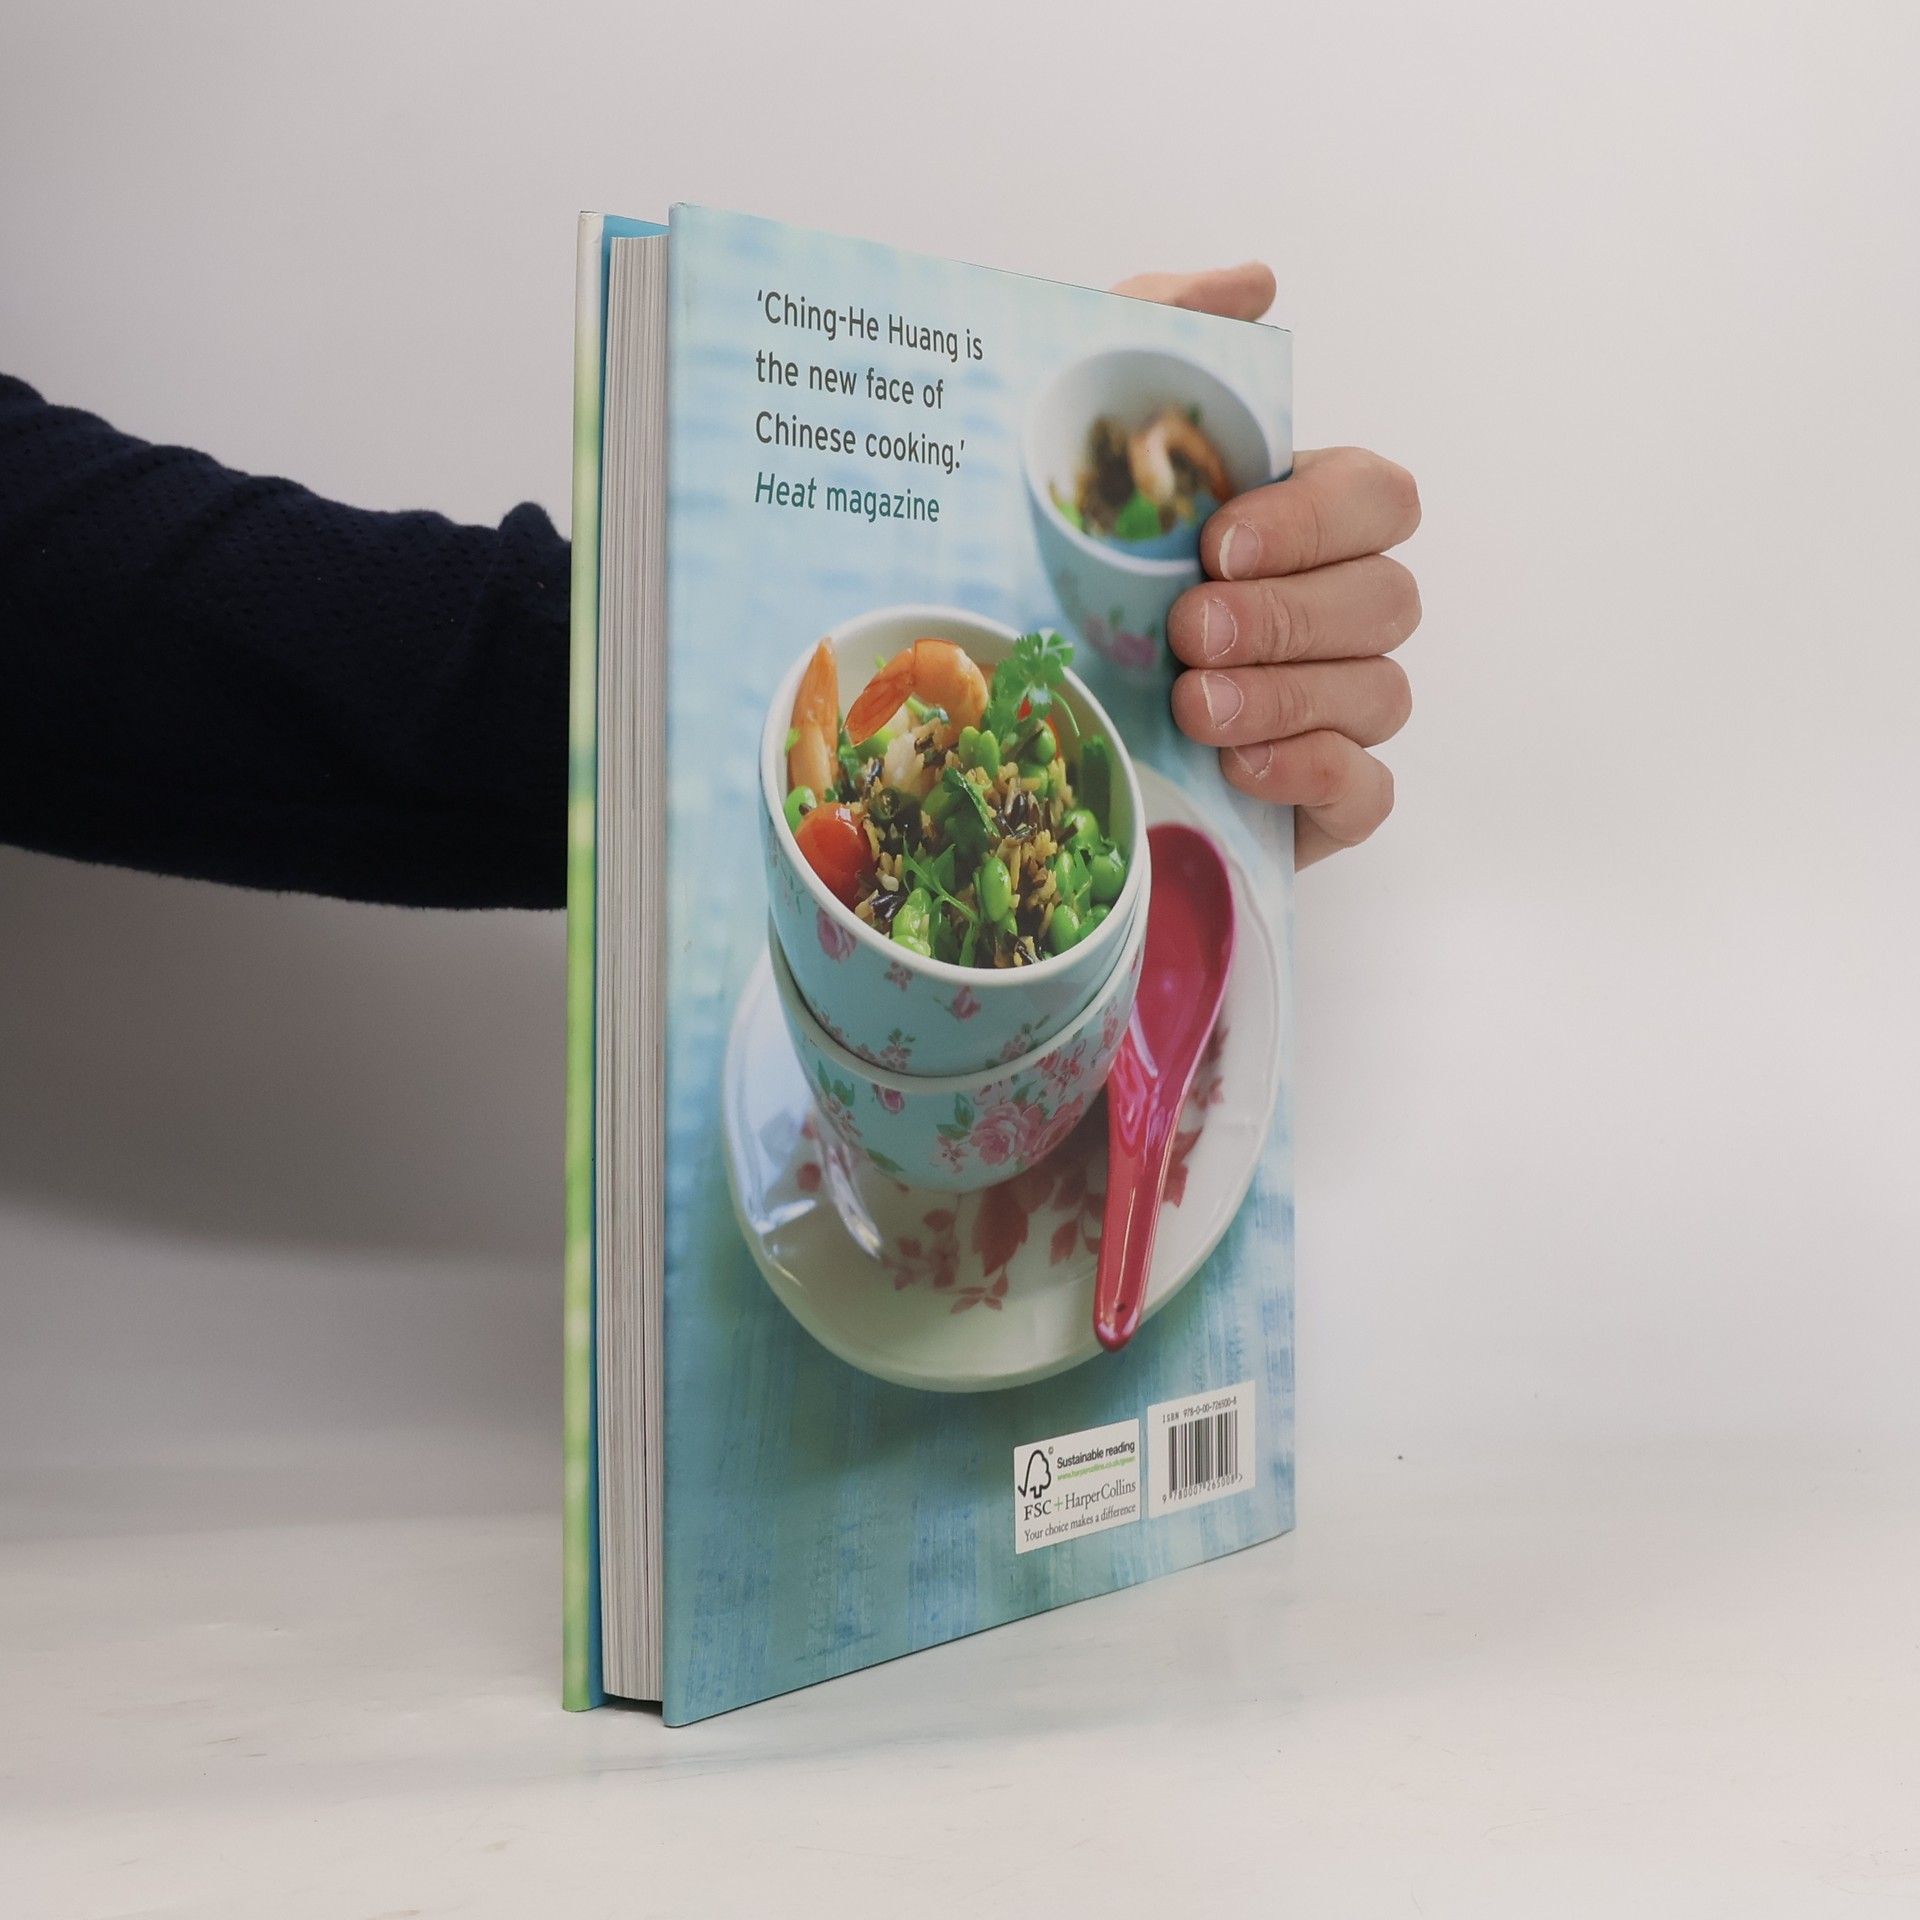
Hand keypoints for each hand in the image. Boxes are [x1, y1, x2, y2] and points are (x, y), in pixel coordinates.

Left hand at [1114, 265, 1421, 866]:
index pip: (1380, 499)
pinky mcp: (1322, 801)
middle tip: (1188, 632)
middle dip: (1288, 615)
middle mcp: (1334, 613)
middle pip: (1389, 599)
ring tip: (1192, 706)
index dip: (1316, 521)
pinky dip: (1316, 774)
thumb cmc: (1065, 577)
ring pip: (1381, 692)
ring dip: (1287, 696)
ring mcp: (1336, 709)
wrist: (1008, 731)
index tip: (1216, 542)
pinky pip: (1369, 789)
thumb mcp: (1084, 442)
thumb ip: (1165, 337)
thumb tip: (1257, 281)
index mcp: (1299, 526)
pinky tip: (1241, 769)